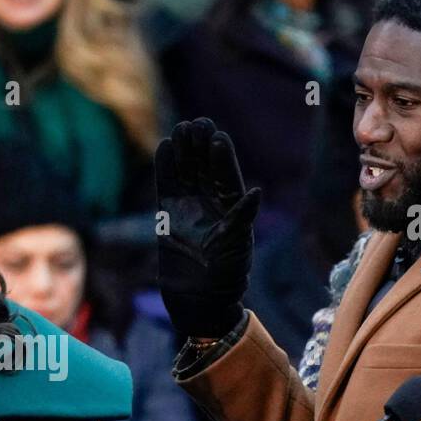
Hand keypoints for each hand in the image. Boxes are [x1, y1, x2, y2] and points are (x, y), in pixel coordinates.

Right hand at [155, 118, 261, 338]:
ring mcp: (188, 206)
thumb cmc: (224, 274)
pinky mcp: (168, 213)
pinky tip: (165, 146)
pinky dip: (165, 167)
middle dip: (202, 146)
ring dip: (184, 150)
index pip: (226, 175)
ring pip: (185, 171)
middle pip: (205, 167)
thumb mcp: (236, 245)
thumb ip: (241, 217)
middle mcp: (211, 202)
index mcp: (232, 207)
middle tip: (199, 124)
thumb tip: (256, 192)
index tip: (218, 138)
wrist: (198, 296)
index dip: (222, 157)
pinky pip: (166, 184)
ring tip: (182, 128)